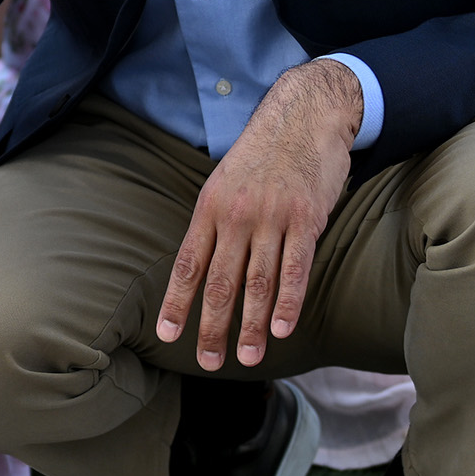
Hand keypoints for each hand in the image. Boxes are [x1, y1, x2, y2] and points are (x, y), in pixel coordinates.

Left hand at [155, 58, 358, 369]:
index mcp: (210, 207)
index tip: (168, 335)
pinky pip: (295, 267)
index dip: (177, 302)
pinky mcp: (306, 218)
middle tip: (208, 362)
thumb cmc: (262, 153)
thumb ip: (214, 224)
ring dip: (250, 325)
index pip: (188, 264)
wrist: (304, 113)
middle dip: (213, 326)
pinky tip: (280, 328)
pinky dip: (287, 301)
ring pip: (257, 281)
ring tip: (246, 358)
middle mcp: (237, 215)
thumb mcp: (225, 181)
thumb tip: (200, 267)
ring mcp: (272, 217)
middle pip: (221, 281)